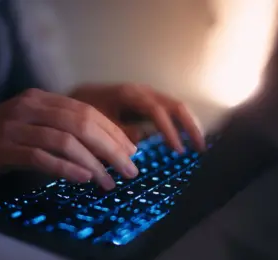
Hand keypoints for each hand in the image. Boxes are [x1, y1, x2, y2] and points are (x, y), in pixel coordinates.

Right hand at [0, 89, 138, 189]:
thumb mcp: (30, 124)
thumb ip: (59, 128)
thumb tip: (99, 147)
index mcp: (41, 99)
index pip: (86, 111)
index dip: (112, 131)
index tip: (131, 150)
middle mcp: (30, 107)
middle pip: (82, 124)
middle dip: (111, 148)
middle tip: (130, 169)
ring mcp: (16, 126)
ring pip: (66, 141)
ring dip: (94, 163)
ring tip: (110, 182)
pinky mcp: (4, 148)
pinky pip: (42, 157)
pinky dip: (66, 168)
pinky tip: (83, 178)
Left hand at [70, 83, 204, 152]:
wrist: (76, 97)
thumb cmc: (85, 110)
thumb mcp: (97, 124)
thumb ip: (119, 134)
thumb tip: (140, 143)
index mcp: (131, 94)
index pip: (158, 112)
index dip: (170, 131)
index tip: (178, 151)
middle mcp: (143, 91)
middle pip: (175, 105)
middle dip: (190, 126)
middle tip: (200, 148)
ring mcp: (146, 94)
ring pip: (175, 106)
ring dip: (188, 124)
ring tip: (197, 144)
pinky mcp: (147, 100)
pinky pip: (168, 109)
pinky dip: (179, 122)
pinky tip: (184, 137)